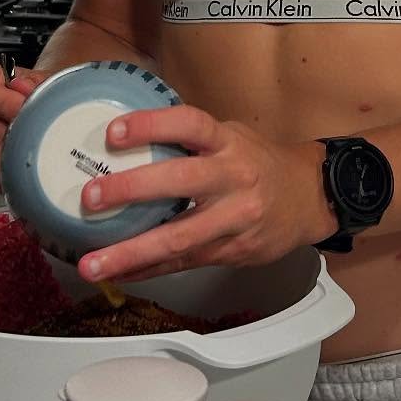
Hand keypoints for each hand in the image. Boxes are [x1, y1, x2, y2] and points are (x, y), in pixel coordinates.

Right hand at [0, 62, 40, 192]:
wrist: (26, 110)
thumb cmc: (29, 96)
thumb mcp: (38, 84)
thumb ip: (34, 85)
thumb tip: (24, 89)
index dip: (3, 104)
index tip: (29, 115)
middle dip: (9, 137)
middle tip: (33, 145)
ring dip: (1, 159)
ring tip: (24, 161)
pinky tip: (10, 174)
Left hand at [74, 106, 329, 284]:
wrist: (310, 199)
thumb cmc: (261, 163)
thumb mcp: (233, 137)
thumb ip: (190, 140)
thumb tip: (129, 138)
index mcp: (229, 143)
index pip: (190, 125)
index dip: (152, 125)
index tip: (114, 133)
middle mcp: (233, 179)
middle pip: (180, 182)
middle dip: (131, 190)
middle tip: (90, 198)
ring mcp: (233, 220)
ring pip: (179, 238)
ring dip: (131, 252)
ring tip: (92, 263)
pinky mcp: (231, 252)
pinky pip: (183, 262)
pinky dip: (147, 270)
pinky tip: (119, 275)